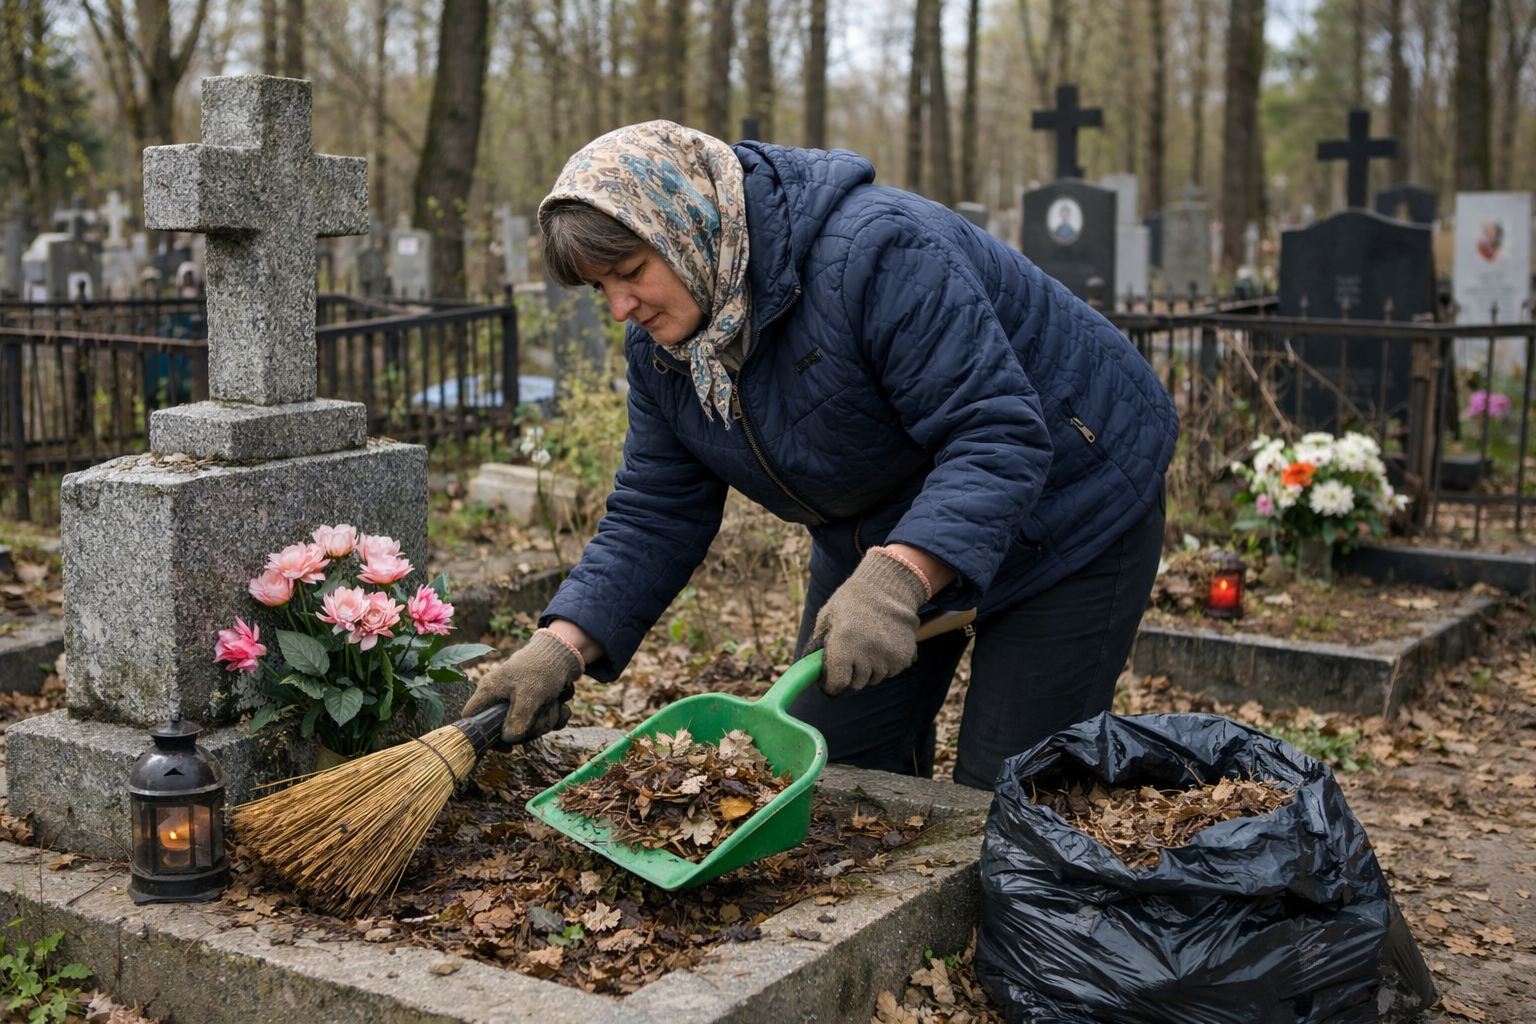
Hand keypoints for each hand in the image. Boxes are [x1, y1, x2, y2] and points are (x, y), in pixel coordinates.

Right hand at [461, 629, 582, 743]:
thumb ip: (518, 719)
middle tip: (541, 713)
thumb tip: (509, 739)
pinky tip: (561, 703)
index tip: (506, 745)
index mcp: (490, 690)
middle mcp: (501, 697)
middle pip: (507, 729)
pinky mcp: (537, 703)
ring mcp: (520, 701)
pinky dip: (557, 714)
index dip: (483, 734)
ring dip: (547, 718)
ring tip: (553, 701)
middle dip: (531, 727)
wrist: (565, 651)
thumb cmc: (541, 667)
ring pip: (531, 727)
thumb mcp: (528, 694)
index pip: (471, 716)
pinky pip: (546, 720)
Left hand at [811, 548, 929, 695]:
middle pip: (857, 684)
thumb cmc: (852, 600)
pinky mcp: (904, 657)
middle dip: (851, 674)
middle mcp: (866, 655)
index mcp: (843, 646)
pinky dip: (887, 663)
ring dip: (870, 669)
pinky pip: (892, 671)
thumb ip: (818, 644)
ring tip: (869, 645)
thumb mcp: (827, 617)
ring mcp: (887, 658)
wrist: (887, 586)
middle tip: (852, 656)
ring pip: (875, 678)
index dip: (832, 685)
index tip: (831, 683)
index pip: (837, 683)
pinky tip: (883, 643)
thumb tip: (811, 667)